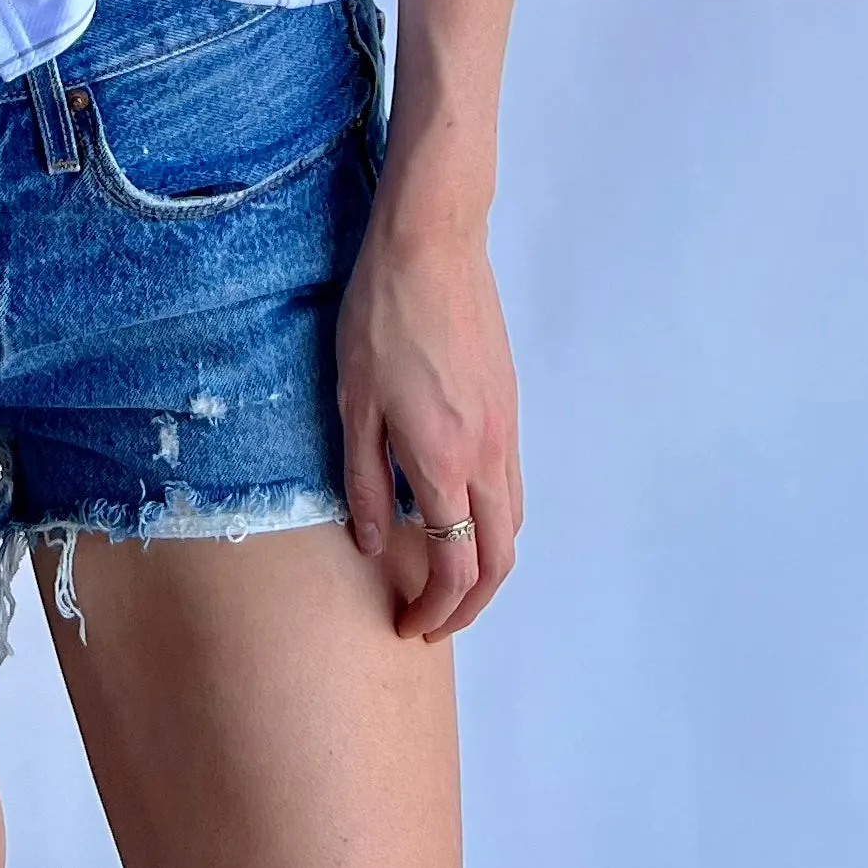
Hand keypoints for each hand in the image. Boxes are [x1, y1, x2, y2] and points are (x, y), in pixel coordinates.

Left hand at [335, 207, 522, 639]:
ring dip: (486, 564)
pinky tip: (457, 510)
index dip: (436, 609)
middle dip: (470, 605)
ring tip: (444, 574)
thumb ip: (364, 480)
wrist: (432, 244)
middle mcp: (487, 454)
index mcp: (443, 460)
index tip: (409, 624)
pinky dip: (493, 520)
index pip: (455, 566)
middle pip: (498, 560)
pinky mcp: (509, 404)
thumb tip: (376, 545)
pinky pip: (512, 484)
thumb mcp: (354, 401)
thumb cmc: (381, 316)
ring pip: (511, 523)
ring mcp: (505, 428)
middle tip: (431, 620)